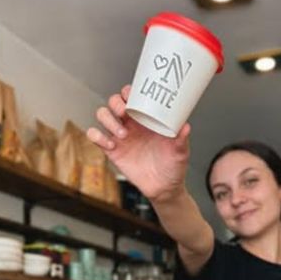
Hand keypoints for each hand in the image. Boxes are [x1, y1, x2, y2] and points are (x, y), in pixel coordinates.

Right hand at [85, 86, 190, 203]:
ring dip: (108, 120)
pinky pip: (95, 136)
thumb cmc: (173, 165)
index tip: (131, 96)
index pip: (132, 96)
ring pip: (102, 115)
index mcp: (147, 118)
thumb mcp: (180, 152)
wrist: (164, 187)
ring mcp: (120, 135)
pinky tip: (111, 145)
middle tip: (124, 113)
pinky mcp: (111, 150)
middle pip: (114, 102)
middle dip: (115, 103)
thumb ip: (181, 139)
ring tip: (123, 135)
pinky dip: (97, 136)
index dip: (128, 92)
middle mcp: (131, 123)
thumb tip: (185, 126)